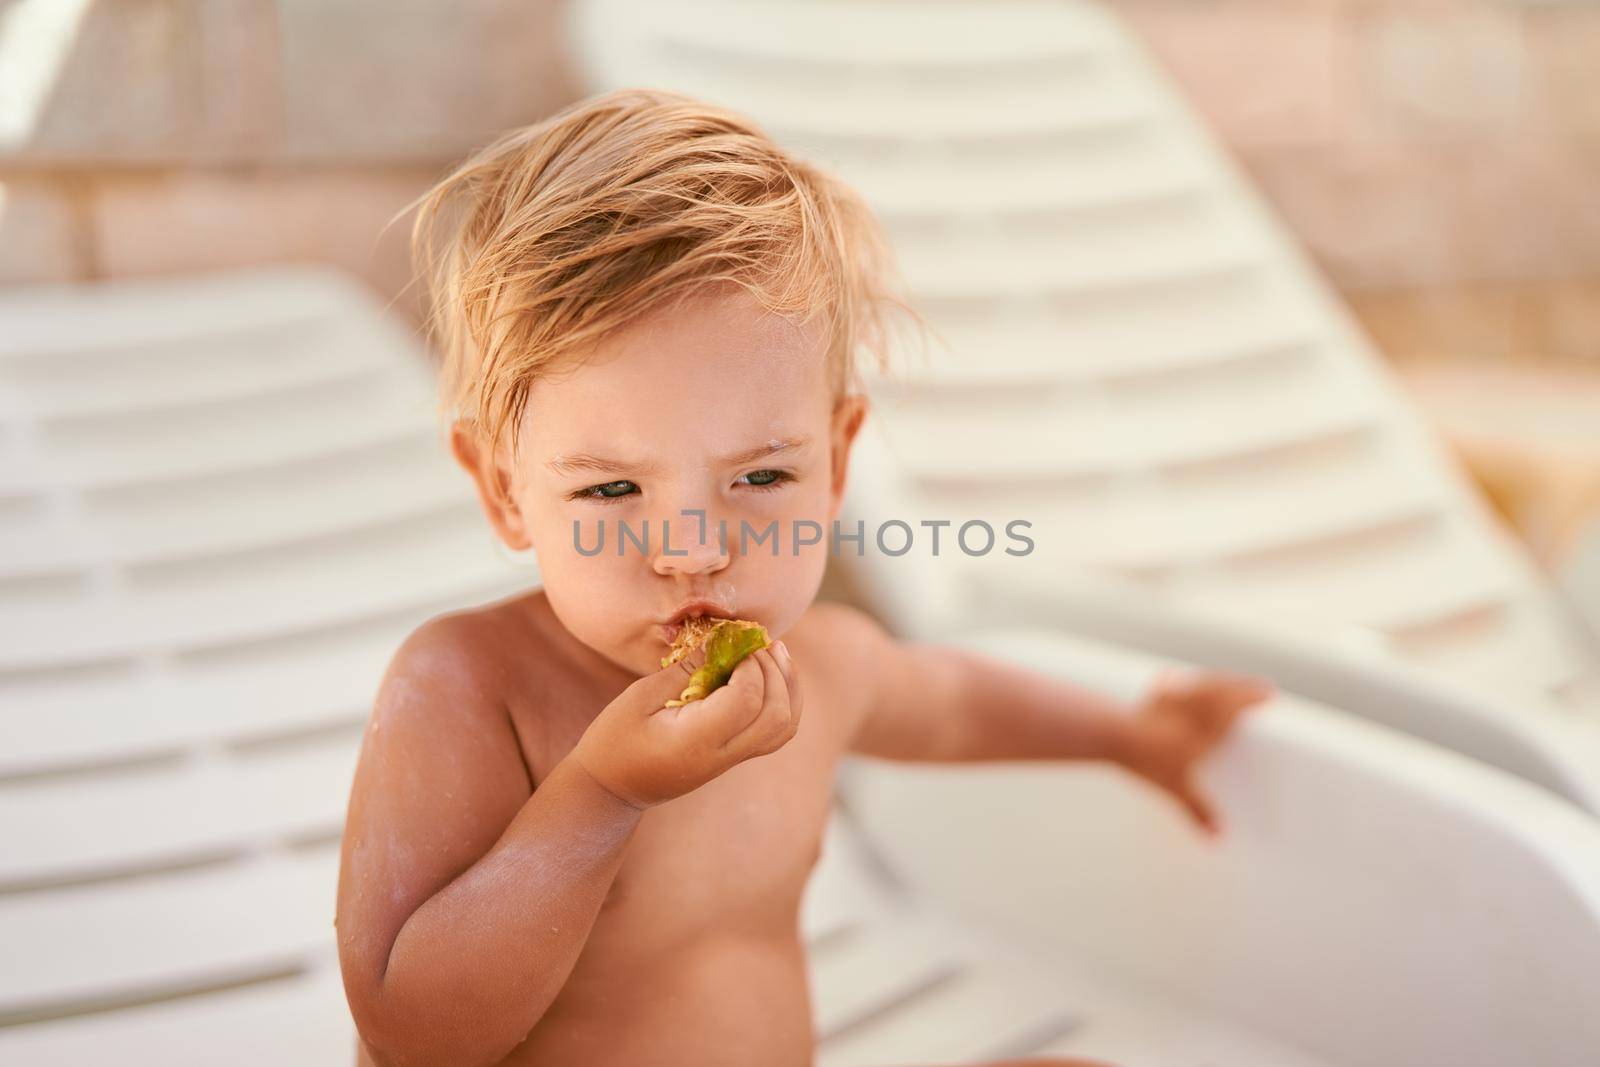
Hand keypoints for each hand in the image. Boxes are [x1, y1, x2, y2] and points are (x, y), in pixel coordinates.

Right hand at [572, 641, 801, 808]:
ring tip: (775, 653)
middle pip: (777, 717)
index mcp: (696, 740)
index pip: (746, 701)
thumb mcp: (639, 698)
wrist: (612, 789)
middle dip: (777, 673)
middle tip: (761, 642)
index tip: (736, 644)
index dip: (751, 667)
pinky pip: (775, 734)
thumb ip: (684, 670)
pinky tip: (772, 677)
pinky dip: (784, 702)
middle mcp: (722, 755)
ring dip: (789, 687)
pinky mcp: (733, 758)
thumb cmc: (615, 740)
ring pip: (784, 728)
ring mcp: (731, 761)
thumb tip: (720, 639)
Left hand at [1120, 667, 1274, 835]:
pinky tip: (1175, 676)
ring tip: (1228, 682)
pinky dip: (1177, 680)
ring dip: (1218, 680)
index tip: (1270, 693)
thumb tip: (1218, 835)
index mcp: (1205, 727)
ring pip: (1202, 683)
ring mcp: (1171, 697)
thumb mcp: (1175, 788)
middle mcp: (1192, 707)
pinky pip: (1170, 682)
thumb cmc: (1147, 759)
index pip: (1235, 706)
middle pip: (1223, 690)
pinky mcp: (1151, 695)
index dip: (1254, 697)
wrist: (1113, 734)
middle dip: (1243, 686)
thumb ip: (1197, 810)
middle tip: (1259, 685)